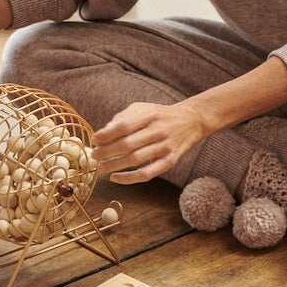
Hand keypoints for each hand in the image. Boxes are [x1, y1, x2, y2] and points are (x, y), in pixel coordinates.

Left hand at [92, 100, 206, 183]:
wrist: (192, 121)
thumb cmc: (160, 115)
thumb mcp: (144, 108)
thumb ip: (124, 117)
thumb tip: (104, 131)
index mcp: (150, 115)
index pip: (124, 126)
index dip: (107, 134)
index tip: (94, 140)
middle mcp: (158, 131)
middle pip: (128, 144)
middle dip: (107, 151)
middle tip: (94, 156)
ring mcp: (165, 147)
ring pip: (135, 159)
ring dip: (114, 165)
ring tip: (100, 167)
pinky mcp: (169, 162)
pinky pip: (147, 173)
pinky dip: (129, 178)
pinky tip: (115, 178)